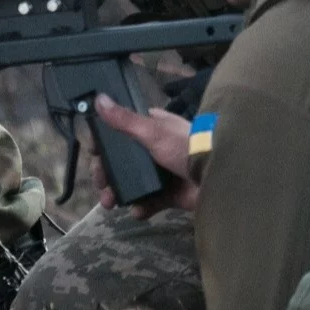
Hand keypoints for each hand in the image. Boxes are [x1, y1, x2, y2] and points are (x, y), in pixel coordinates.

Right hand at [84, 93, 200, 219]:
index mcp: (151, 129)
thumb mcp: (152, 131)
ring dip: (118, 194)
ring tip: (109, 204)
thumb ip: (124, 119)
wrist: (217, 174)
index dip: (104, 144)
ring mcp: (161, 173)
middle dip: (107, 175)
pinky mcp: (169, 194)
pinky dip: (141, 207)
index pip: (120, 134)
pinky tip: (136, 211)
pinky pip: (149, 202)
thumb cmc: (184, 146)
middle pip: (122, 162)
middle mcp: (154, 150)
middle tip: (100, 185)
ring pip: (132, 183)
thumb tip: (98, 98)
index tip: (92, 153)